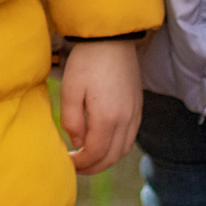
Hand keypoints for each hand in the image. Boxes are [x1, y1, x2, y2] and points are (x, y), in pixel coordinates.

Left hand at [60, 40, 142, 174]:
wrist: (112, 38)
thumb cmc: (87, 61)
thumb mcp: (70, 90)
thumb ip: (71, 121)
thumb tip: (78, 142)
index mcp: (108, 118)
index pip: (95, 154)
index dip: (80, 164)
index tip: (67, 163)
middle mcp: (126, 120)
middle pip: (111, 157)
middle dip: (93, 167)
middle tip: (76, 167)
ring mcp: (135, 113)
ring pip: (123, 150)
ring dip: (106, 160)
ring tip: (88, 158)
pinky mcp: (138, 106)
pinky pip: (131, 137)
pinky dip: (117, 148)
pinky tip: (104, 143)